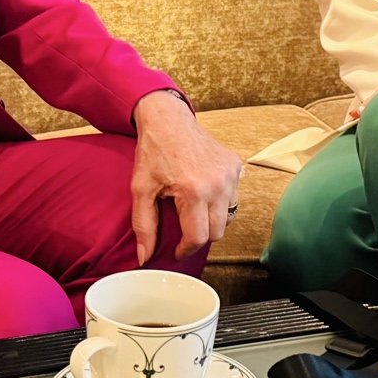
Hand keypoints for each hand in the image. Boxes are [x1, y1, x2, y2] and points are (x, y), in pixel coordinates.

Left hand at [129, 90, 242, 263]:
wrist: (168, 119)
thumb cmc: (153, 152)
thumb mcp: (141, 190)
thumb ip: (144, 226)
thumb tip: (144, 257)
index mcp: (194, 191)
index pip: (198, 237)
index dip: (185, 249)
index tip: (176, 250)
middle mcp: (218, 184)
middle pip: (217, 232)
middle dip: (199, 237)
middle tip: (184, 232)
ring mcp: (230, 174)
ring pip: (229, 217)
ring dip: (212, 220)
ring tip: (193, 212)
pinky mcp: (236, 165)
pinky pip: (233, 197)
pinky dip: (221, 203)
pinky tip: (204, 194)